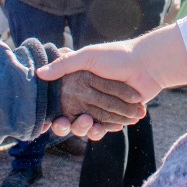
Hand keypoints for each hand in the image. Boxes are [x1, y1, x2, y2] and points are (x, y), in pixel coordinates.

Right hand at [38, 28, 186, 135]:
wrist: (147, 65)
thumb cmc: (116, 56)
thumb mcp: (88, 56)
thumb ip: (64, 64)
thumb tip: (39, 73)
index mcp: (78, 84)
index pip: (59, 104)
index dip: (51, 115)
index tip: (47, 121)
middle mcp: (88, 98)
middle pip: (70, 120)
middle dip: (67, 125)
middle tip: (67, 123)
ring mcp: (102, 109)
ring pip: (87, 127)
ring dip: (85, 129)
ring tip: (89, 124)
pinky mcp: (117, 117)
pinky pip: (105, 128)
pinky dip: (103, 129)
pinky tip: (101, 127)